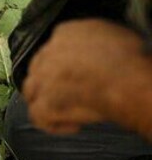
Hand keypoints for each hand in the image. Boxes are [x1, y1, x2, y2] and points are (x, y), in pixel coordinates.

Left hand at [23, 19, 151, 134]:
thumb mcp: (113, 33)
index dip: (62, 63)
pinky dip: (54, 125)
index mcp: (65, 33)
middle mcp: (47, 54)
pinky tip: (74, 126)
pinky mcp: (43, 104)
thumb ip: (94, 39)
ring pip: (31, 90)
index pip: (53, 47)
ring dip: (45, 100)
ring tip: (65, 109)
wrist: (125, 81)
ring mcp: (41, 80)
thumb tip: (97, 50)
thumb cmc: (128, 59)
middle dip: (49, 81)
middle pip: (38, 68)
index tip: (75, 73)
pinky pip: (38, 116)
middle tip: (68, 92)